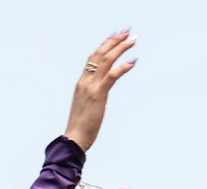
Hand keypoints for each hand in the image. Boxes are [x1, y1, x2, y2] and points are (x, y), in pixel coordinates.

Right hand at [63, 30, 137, 149]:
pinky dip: (123, 67)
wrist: (74, 138)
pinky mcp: (98, 95)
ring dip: (121, 48)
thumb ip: (92, 94)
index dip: (105, 45)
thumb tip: (101, 92)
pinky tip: (133, 61)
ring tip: (133, 41)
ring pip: (107, 60)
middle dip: (115, 41)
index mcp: (81, 82)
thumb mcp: (85, 105)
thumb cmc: (80, 126)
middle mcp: (85, 81)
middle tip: (127, 32)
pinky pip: (112, 76)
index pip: (93, 57)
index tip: (115, 36)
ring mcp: (91, 87)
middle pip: (100, 54)